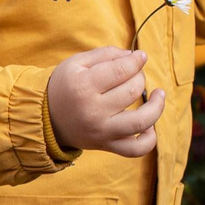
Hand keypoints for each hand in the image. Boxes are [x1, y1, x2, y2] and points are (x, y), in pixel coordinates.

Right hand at [48, 47, 164, 157]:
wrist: (45, 118)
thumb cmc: (64, 86)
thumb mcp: (76, 63)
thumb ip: (106, 54)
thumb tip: (134, 56)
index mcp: (84, 86)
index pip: (123, 70)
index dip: (136, 60)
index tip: (140, 56)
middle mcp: (94, 111)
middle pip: (132, 90)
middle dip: (139, 76)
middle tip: (133, 74)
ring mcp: (102, 131)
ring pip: (141, 120)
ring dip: (156, 105)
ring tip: (159, 94)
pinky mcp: (107, 145)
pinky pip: (135, 149)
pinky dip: (149, 139)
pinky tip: (150, 126)